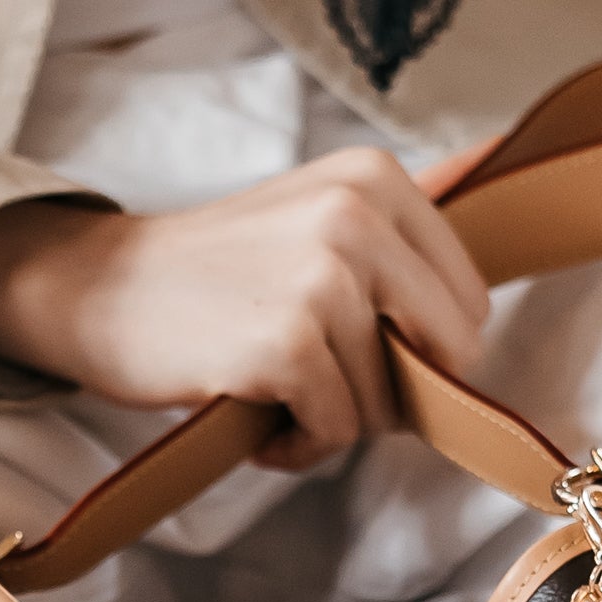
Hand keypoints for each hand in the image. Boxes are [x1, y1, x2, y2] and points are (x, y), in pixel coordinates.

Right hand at [0, 150, 490, 475]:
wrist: (101, 290)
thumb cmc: (216, 270)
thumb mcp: (316, 208)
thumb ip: (404, 206)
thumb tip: (500, 158)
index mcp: (376, 179)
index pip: (467, 306)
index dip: (419, 353)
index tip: (354, 346)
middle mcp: (356, 216)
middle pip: (440, 356)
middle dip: (386, 392)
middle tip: (316, 377)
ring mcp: (322, 278)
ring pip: (382, 402)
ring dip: (329, 419)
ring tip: (269, 387)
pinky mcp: (287, 342)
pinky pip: (334, 429)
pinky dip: (296, 443)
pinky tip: (253, 414)